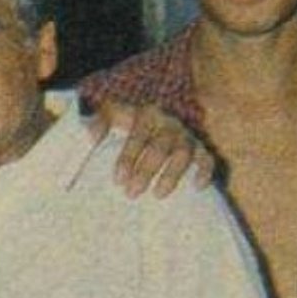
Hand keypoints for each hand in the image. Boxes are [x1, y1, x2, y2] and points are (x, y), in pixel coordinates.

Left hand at [88, 100, 214, 197]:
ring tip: (158, 194)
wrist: (159, 103)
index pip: (138, 136)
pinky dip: (205, 170)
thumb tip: (90, 135)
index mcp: (146, 115)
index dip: (129, 158)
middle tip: (132, 193)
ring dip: (172, 174)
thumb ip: (100, 120)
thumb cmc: (130, 114)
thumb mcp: (113, 110)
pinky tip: (197, 186)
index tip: (118, 180)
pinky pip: (207, 156)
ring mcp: (185, 134)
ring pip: (183, 153)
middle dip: (146, 171)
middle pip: (160, 147)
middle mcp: (168, 123)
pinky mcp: (199, 144)